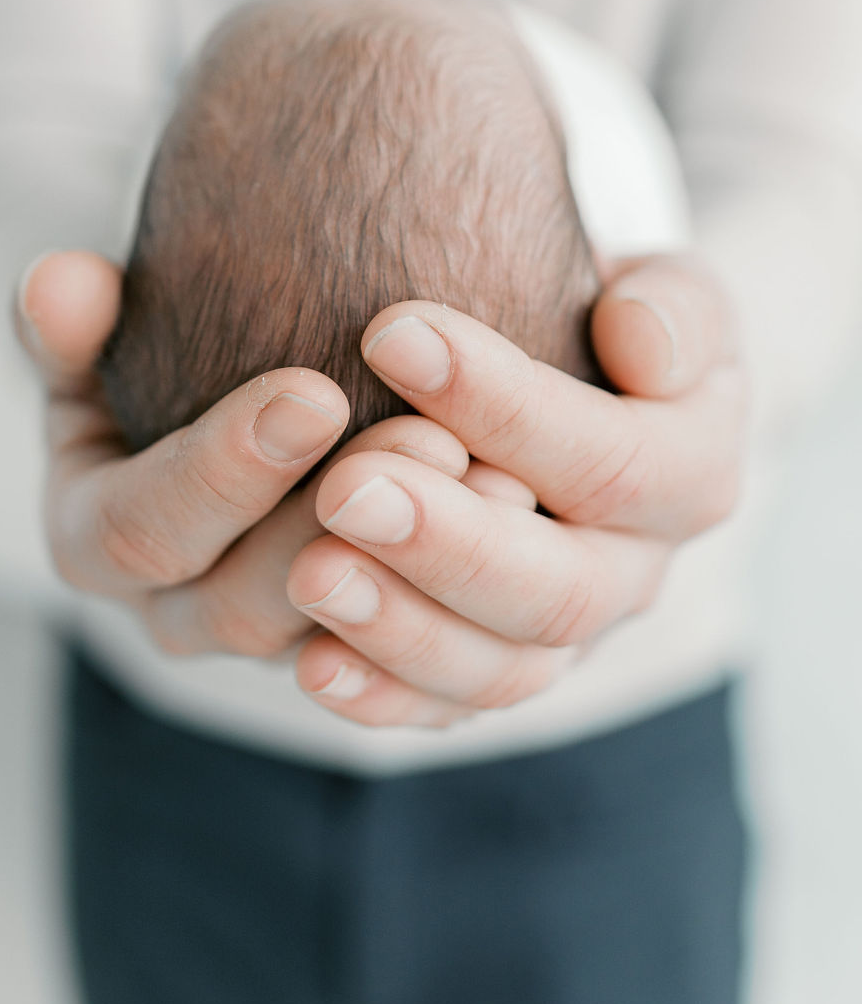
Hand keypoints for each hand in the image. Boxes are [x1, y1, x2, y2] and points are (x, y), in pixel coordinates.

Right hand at [16, 250, 467, 656]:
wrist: (270, 419)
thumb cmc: (179, 360)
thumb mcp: (113, 332)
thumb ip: (79, 318)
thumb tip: (60, 280)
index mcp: (104, 539)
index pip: (140, 530)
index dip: (219, 473)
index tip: (311, 391)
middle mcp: (186, 616)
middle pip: (246, 613)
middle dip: (334, 530)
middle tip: (428, 438)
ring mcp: (282, 651)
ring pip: (349, 658)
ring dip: (424, 582)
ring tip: (501, 480)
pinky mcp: (375, 670)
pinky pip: (425, 690)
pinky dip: (478, 624)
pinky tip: (534, 536)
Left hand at [284, 256, 747, 727]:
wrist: (588, 391)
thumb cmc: (609, 326)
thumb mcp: (667, 293)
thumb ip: (674, 309)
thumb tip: (637, 337)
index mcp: (691, 475)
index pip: (609, 459)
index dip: (502, 405)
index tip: (389, 333)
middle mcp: (634, 576)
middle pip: (557, 590)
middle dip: (446, 542)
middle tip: (347, 488)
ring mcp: (564, 641)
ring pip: (498, 670)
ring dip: (399, 628)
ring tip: (312, 572)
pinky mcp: (486, 673)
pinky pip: (442, 711)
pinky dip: (379, 696)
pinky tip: (313, 665)